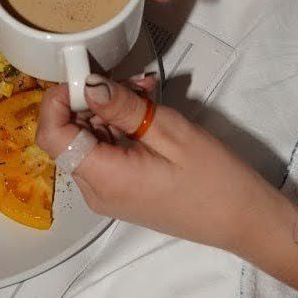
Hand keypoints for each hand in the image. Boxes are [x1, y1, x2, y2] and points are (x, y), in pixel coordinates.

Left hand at [36, 79, 297, 296]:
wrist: (245, 222)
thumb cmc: (215, 179)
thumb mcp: (172, 133)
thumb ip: (124, 109)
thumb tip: (88, 84)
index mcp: (104, 178)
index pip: (52, 136)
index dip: (58, 101)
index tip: (84, 75)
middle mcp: (95, 191)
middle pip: (69, 135)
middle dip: (91, 100)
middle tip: (131, 80)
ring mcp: (108, 193)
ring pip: (88, 141)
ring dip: (109, 111)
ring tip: (148, 92)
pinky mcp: (122, 191)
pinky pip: (106, 153)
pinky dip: (119, 129)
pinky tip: (147, 111)